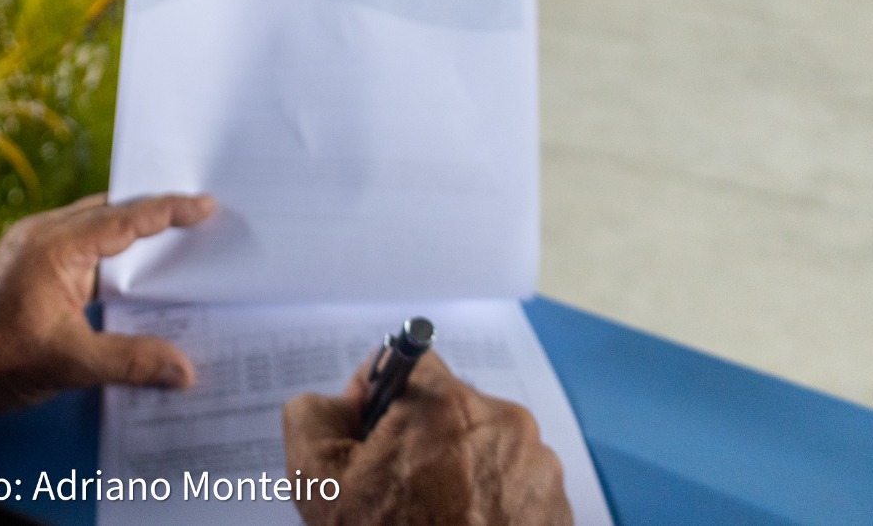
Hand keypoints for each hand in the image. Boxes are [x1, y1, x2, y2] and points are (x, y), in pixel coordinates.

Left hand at [0, 193, 214, 438]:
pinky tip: (129, 281)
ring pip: (95, 229)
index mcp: (55, 244)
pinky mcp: (27, 268)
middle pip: (112, 213)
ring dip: (132, 235)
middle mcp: (43, 235)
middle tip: (201, 218)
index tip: (207, 204)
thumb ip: (130, 361)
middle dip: (156, 214)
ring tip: (175, 244)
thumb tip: (184, 370)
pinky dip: (110, 256)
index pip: (125, 217)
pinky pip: (80, 249)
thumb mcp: (66, 363)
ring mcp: (32, 249)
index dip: (170, 210)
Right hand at [283, 352, 570, 525]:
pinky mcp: (560, 507)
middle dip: (421, 437)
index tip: (370, 440)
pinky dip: (491, 500)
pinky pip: (515, 483)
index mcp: (447, 404)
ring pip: (485, 446)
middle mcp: (505, 423)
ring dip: (460, 468)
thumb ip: (313, 411)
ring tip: (437, 517)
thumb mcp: (315, 477)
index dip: (381, 397)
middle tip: (398, 490)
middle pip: (450, 407)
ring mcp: (540, 468)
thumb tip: (345, 400)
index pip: (410, 363)